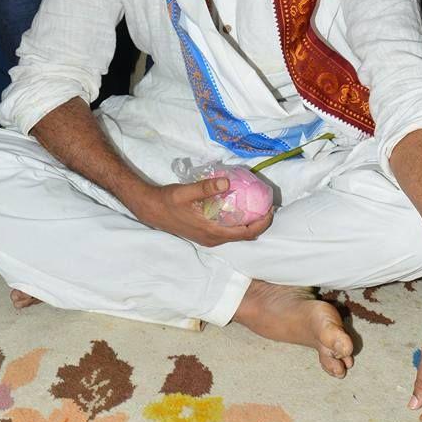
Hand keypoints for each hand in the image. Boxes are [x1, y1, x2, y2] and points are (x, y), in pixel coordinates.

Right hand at [134, 177, 272, 246]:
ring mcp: (208, 238)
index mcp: (212, 232)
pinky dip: (239, 223)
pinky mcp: (205, 234)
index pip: (245, 233)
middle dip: (259, 223)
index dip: (261, 223)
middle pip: (244, 236)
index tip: (270, 210)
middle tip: (268, 207)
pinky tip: (239, 208)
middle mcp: (213, 239)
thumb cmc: (168, 201)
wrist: (151, 209)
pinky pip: (228, 231)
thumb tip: (226, 182)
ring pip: (236, 235)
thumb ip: (206, 188)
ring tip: (257, 207)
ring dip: (250, 224)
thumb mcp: (186, 192)